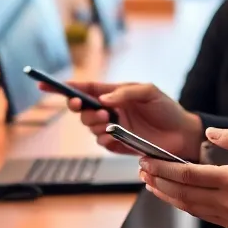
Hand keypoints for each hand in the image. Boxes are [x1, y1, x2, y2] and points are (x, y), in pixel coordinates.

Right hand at [58, 82, 203, 160]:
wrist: (181, 135)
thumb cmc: (167, 109)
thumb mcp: (149, 92)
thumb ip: (125, 92)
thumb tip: (102, 99)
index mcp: (115, 93)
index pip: (85, 88)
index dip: (64, 87)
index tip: (45, 84)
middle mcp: (110, 110)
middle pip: (82, 109)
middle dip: (81, 108)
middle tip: (90, 107)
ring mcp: (113, 128)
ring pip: (89, 127)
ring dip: (95, 123)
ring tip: (111, 121)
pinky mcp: (117, 144)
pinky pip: (102, 143)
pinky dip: (105, 139)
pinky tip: (116, 137)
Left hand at [139, 127, 227, 227]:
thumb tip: (208, 134)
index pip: (187, 175)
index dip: (163, 168)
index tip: (146, 161)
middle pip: (183, 194)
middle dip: (159, 183)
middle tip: (143, 172)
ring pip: (191, 209)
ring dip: (170, 197)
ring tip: (154, 186)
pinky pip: (206, 217)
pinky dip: (189, 207)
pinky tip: (182, 198)